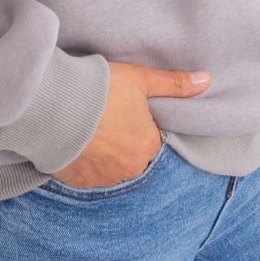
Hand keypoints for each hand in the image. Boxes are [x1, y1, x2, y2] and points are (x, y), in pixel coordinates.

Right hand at [48, 60, 210, 187]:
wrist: (53, 104)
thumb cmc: (100, 89)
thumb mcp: (140, 79)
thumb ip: (174, 83)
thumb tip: (206, 81)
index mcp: (148, 146)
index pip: (150, 138)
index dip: (137, 122)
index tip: (122, 108)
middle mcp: (129, 168)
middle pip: (130, 154)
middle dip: (120, 140)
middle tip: (103, 116)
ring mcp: (102, 178)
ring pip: (108, 165)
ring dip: (102, 152)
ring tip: (87, 126)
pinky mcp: (77, 182)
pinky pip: (85, 173)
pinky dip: (82, 160)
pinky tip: (75, 140)